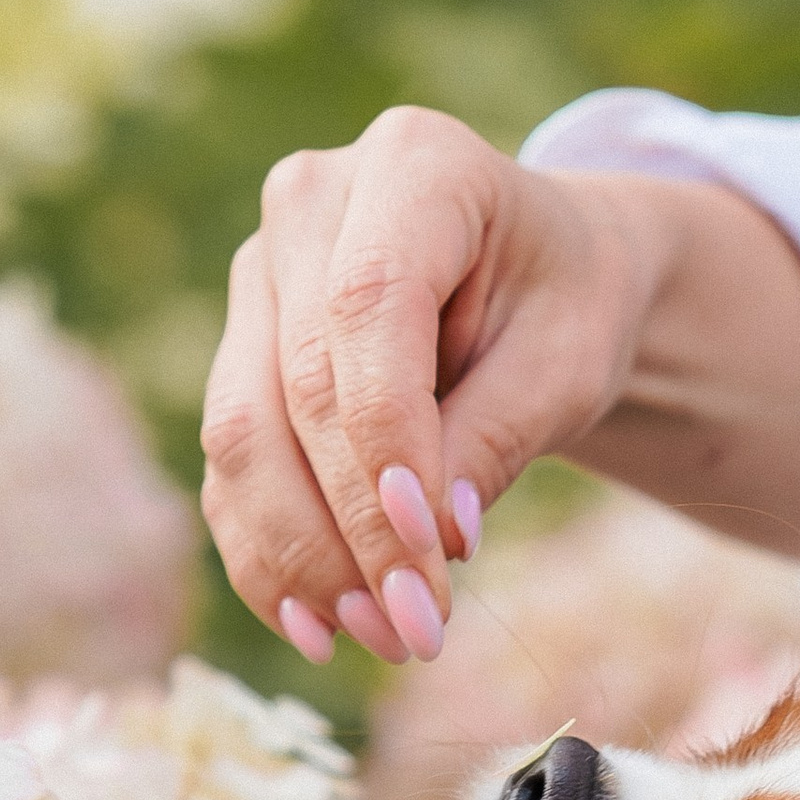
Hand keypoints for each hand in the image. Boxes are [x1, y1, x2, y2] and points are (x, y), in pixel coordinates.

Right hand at [200, 108, 659, 667]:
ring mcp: (259, 276)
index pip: (368, 311)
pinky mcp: (238, 352)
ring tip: (374, 637)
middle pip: (297, 386)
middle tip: (413, 631)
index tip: (432, 554)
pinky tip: (315, 627)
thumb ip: (499, 434)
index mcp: (412, 163)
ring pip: (242, 432)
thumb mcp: (570, 361)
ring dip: (301, 555)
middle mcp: (310, 203)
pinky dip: (266, 555)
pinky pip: (229, 468)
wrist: (540, 282)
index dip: (386, 443)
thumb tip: (432, 543)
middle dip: (352, 528)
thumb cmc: (566, 307)